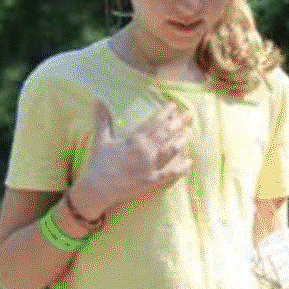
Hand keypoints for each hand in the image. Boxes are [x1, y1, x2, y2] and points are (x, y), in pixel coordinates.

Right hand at [75, 100, 190, 215]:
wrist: (99, 188)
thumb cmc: (99, 163)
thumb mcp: (101, 139)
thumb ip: (102, 120)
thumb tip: (98, 101)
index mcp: (135, 139)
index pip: (154, 122)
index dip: (165, 113)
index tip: (174, 105)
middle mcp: (145, 151)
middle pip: (165, 134)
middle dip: (178, 122)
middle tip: (189, 114)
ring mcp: (150, 166)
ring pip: (171, 150)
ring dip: (182, 140)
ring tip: (191, 131)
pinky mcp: (152, 181)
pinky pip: (170, 174)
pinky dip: (181, 169)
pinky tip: (190, 162)